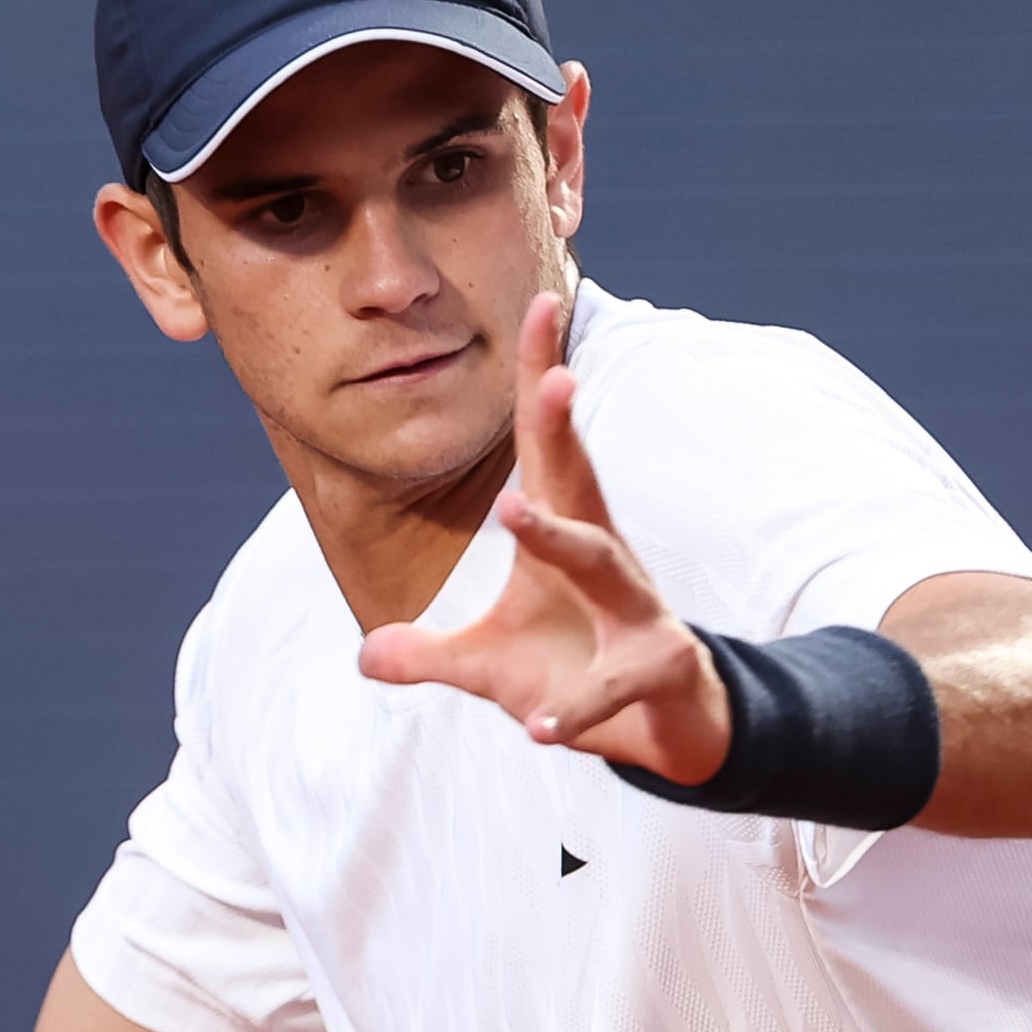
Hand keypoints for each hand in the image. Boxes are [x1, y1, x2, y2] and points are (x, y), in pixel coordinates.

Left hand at [353, 288, 728, 782]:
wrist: (666, 729)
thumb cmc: (576, 672)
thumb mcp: (489, 668)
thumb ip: (427, 656)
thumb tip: (365, 654)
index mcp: (565, 535)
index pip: (546, 448)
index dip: (540, 377)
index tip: (542, 302)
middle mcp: (604, 557)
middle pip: (580, 479)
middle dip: (559, 426)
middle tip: (553, 372)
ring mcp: (637, 610)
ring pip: (603, 563)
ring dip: (560, 539)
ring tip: (512, 510)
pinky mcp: (658, 665)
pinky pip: (615, 679)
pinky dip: (575, 705)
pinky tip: (539, 725)